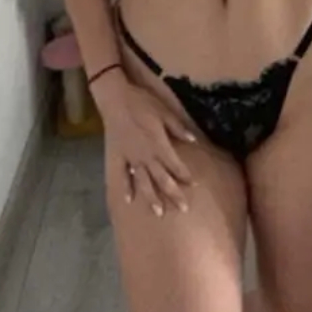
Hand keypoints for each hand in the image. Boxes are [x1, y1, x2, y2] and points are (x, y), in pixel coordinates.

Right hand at [97, 71, 195, 216]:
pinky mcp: (118, 156)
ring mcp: (131, 158)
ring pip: (143, 182)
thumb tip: (194, 140)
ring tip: (159, 212)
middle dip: (173, 194)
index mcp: (159, 145)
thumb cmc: (143, 103)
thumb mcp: (165, 112)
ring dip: (152, 197)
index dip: (185, 176)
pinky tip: (129, 200)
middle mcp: (146, 156)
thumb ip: (178, 128)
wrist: (116, 99)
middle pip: (162, 179)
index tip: (194, 185)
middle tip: (183, 209)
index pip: (176, 165)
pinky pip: (121, 176)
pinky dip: (125, 188)